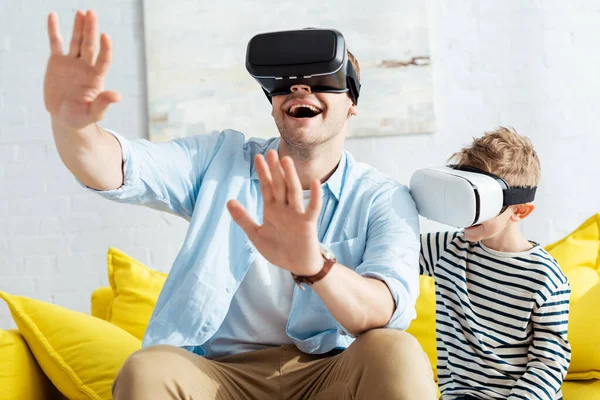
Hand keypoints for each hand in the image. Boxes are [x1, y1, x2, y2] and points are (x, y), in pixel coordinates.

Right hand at [44, 10, 119, 130]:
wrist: (65, 117)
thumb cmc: (81, 118)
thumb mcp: (92, 114)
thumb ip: (103, 104)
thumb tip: (117, 96)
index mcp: (96, 78)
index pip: (103, 60)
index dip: (105, 49)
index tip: (105, 36)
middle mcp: (86, 67)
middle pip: (90, 45)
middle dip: (91, 30)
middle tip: (92, 13)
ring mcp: (72, 62)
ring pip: (76, 41)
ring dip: (79, 27)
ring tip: (82, 12)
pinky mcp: (57, 62)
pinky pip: (55, 43)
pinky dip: (54, 30)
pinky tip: (53, 16)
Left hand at [227, 150, 323, 275]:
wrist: (297, 266)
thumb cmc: (279, 250)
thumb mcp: (256, 235)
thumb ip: (243, 219)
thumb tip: (229, 201)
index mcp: (272, 210)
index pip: (267, 187)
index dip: (263, 173)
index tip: (258, 157)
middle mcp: (285, 209)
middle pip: (279, 185)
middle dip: (274, 170)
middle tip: (270, 152)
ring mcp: (297, 215)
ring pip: (294, 192)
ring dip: (290, 176)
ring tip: (286, 161)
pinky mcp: (308, 224)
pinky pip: (313, 208)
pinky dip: (315, 196)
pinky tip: (315, 182)